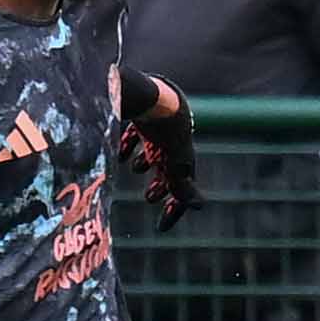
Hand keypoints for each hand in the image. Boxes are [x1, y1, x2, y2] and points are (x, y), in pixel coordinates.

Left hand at [121, 73, 201, 229]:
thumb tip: (200, 207)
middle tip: (150, 197)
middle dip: (161, 183)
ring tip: (135, 168)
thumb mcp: (174, 160)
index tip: (162, 229)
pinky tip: (119, 150)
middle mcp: (173, 139)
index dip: (174, 208)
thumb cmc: (165, 129)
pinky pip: (137, 131)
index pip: (183, 186)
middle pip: (169, 166)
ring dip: (146, 162)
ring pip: (153, 147)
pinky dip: (129, 144)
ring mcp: (157, 124)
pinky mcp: (142, 112)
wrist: (151, 91)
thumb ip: (183, 185)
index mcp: (184, 153)